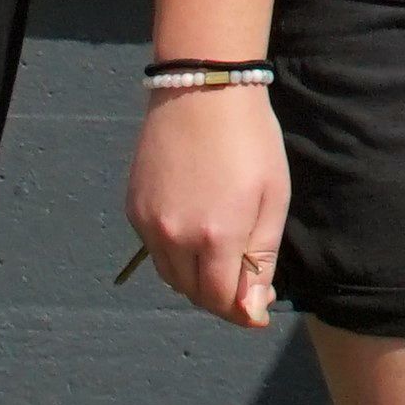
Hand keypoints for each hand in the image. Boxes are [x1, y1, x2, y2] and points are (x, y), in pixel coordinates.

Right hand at [125, 86, 288, 330]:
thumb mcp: (272, 199)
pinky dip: (174, 254)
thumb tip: (252, 308)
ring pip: (169, 274)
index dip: (240, 311)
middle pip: (192, 292)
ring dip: (194, 279)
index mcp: (215, 236)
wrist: (203, 92)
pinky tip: (195, 234)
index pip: (220, 300)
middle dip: (218, 298)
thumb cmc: (250, 142)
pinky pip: (152, 248)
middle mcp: (174, 236)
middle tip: (243, 286)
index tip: (256, 312)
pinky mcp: (133, 207)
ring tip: (221, 261)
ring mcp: (148, 222)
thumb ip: (261, 258)